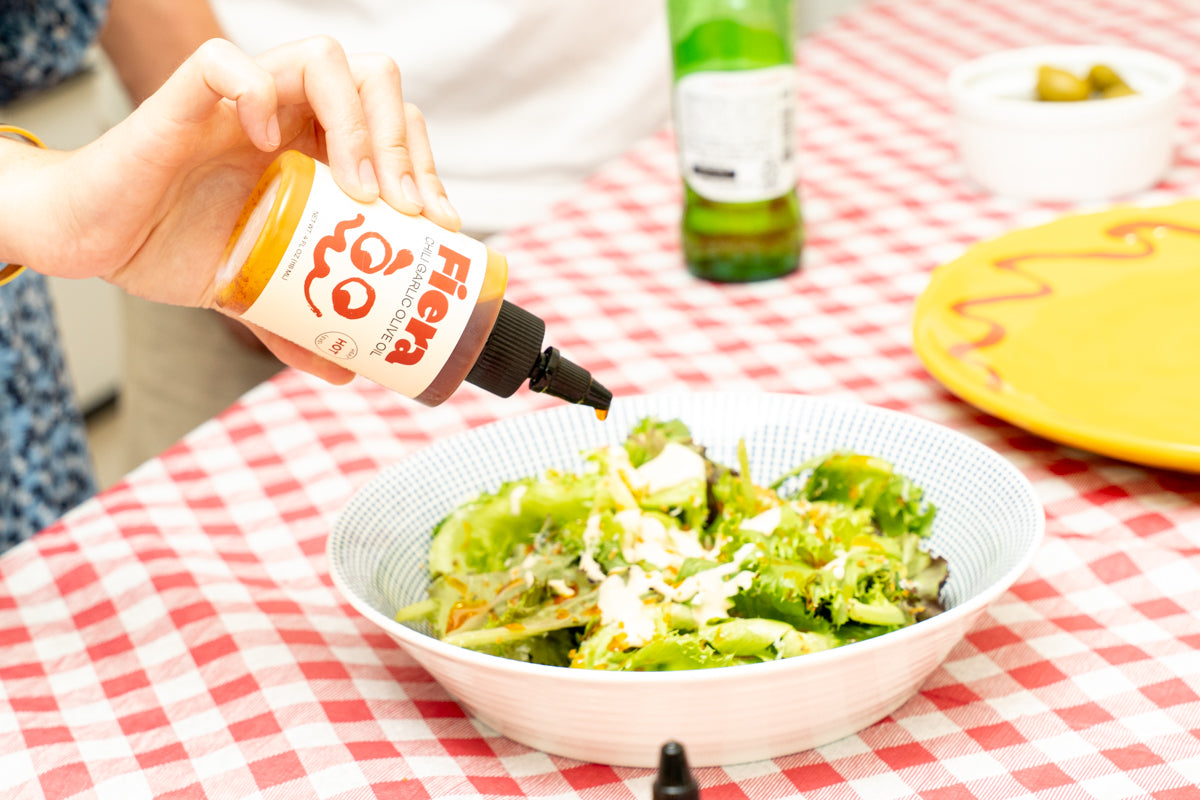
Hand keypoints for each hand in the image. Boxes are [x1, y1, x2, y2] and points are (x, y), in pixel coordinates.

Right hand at [8, 37, 459, 381]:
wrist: (96, 244)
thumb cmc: (175, 248)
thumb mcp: (256, 291)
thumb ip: (300, 323)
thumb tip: (349, 371)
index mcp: (314, 148)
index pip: (394, 127)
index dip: (427, 168)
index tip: (440, 227)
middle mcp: (287, 116)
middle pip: (376, 82)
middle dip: (404, 145)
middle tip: (406, 212)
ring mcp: (240, 103)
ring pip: (322, 58)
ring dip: (356, 123)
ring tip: (357, 191)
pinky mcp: (184, 100)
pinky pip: (226, 62)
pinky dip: (255, 93)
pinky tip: (266, 146)